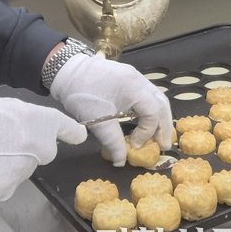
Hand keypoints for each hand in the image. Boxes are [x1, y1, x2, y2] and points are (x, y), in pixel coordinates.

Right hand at [0, 96, 86, 202]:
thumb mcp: (5, 105)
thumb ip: (24, 118)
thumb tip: (27, 128)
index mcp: (42, 123)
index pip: (67, 128)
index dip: (72, 131)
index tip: (78, 135)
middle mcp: (40, 150)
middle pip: (43, 152)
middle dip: (31, 148)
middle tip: (5, 139)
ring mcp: (24, 174)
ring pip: (22, 169)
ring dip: (11, 163)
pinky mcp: (6, 192)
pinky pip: (5, 185)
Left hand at [49, 53, 173, 165]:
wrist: (66, 71)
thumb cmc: (82, 93)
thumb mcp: (97, 120)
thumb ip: (112, 141)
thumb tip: (121, 161)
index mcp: (134, 87)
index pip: (153, 112)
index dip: (148, 132)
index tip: (135, 145)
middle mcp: (139, 79)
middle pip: (162, 103)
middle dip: (164, 125)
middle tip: (164, 145)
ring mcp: (134, 77)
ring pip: (156, 98)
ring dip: (158, 117)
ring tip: (157, 135)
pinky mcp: (127, 78)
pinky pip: (146, 95)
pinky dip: (149, 110)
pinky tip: (144, 121)